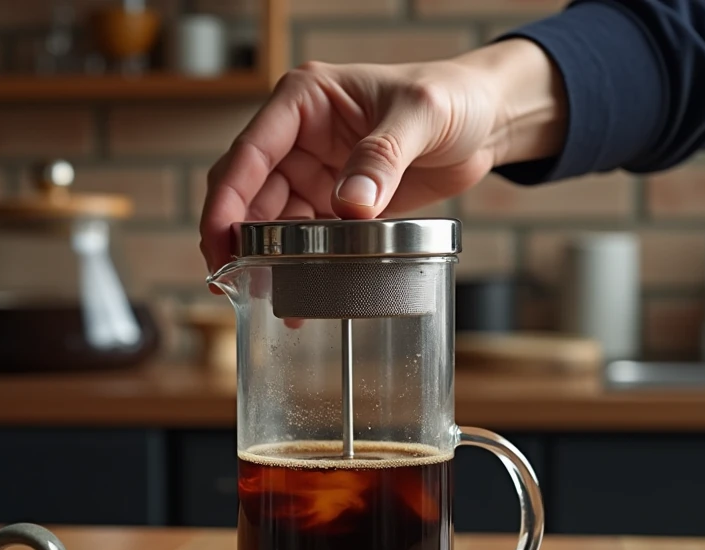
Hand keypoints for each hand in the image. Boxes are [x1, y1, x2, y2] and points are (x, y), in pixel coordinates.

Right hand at [199, 39, 565, 274]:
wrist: (484, 122)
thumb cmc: (452, 98)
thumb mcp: (421, 116)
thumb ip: (383, 156)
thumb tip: (349, 204)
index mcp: (304, 100)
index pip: (250, 152)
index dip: (227, 200)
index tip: (219, 242)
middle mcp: (297, 136)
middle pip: (246, 191)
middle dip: (234, 237)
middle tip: (232, 281)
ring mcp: (312, 170)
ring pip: (268, 221)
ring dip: (264, 258)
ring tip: (268, 296)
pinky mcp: (331, 203)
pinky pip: (302, 238)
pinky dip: (296, 266)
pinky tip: (300, 294)